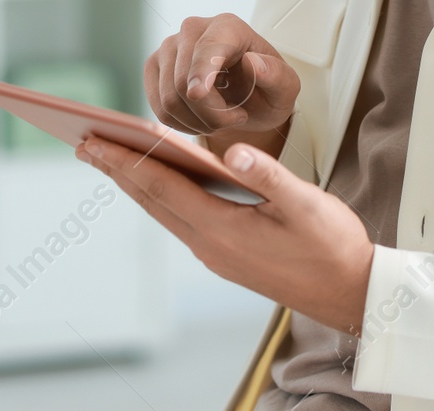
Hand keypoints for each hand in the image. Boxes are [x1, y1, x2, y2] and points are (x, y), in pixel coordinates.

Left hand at [75, 135, 373, 335]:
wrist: (350, 292)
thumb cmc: (333, 247)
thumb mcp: (306, 204)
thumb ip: (268, 176)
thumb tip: (233, 151)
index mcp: (225, 229)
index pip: (164, 187)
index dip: (128, 160)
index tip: (96, 141)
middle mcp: (211, 245)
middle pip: (153, 200)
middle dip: (117, 169)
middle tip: (84, 143)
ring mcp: (216, 253)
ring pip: (163, 211)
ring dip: (134, 183)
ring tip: (109, 158)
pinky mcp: (226, 254)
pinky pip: (181, 219)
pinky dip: (160, 195)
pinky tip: (157, 183)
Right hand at [146, 14, 299, 140]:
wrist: (248, 99)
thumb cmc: (267, 90)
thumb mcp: (286, 88)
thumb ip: (277, 75)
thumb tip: (252, 62)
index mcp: (228, 26)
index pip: (207, 48)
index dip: (200, 71)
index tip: (197, 94)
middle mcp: (193, 28)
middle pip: (184, 81)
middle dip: (211, 114)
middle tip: (236, 118)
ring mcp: (169, 47)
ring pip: (169, 99)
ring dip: (198, 122)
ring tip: (222, 119)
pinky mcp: (154, 67)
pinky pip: (159, 109)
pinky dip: (181, 124)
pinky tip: (201, 119)